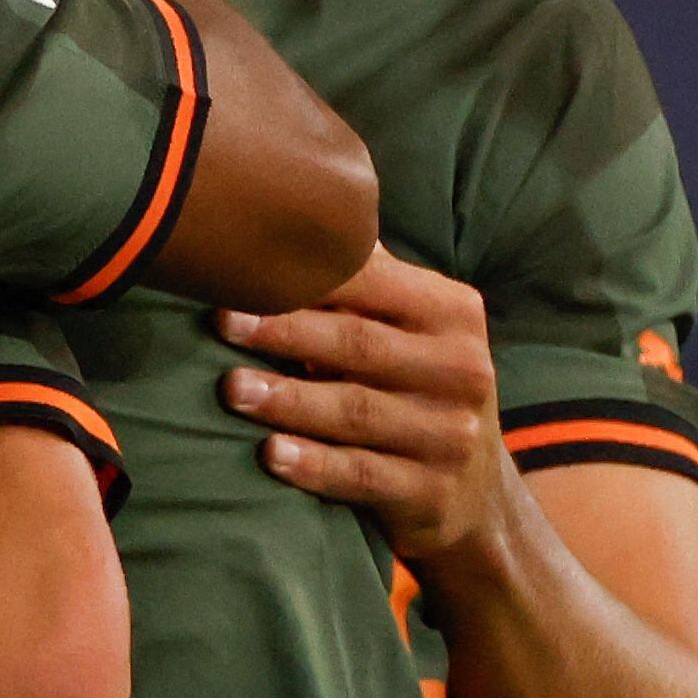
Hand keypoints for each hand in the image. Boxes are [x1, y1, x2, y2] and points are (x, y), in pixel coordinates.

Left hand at [218, 248, 522, 570]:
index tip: (238, 269)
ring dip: (289, 399)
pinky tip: (271, 454)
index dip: (305, 277)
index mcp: (451, 314)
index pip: (373, 284)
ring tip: (232, 389)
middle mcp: (461, 370)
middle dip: (286, 332)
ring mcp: (449, 435)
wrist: (475, 493)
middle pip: (360, 345)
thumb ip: (363, 278)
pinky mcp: (431, 492)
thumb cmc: (415, 385)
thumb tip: (280, 205)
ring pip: (356, 411)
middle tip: (221, 322)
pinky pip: (363, 474)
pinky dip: (314, 466)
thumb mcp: (411, 327)